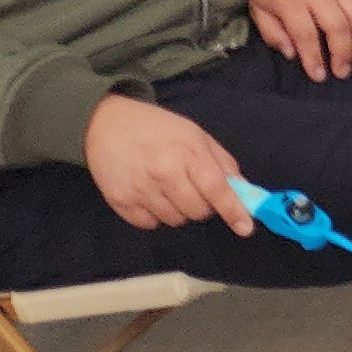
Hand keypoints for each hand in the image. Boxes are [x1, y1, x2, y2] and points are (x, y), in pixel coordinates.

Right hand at [83, 93, 252, 231]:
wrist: (106, 123)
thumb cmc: (158, 128)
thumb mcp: (197, 136)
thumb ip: (223, 164)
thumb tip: (244, 192)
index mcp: (188, 153)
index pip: (216, 189)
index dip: (233, 211)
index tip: (245, 228)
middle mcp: (164, 173)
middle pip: (197, 211)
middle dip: (203, 205)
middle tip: (193, 188)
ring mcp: (140, 189)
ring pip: (175, 220)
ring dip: (179, 210)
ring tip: (168, 188)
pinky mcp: (120, 201)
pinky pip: (149, 224)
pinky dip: (155, 216)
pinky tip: (150, 195)